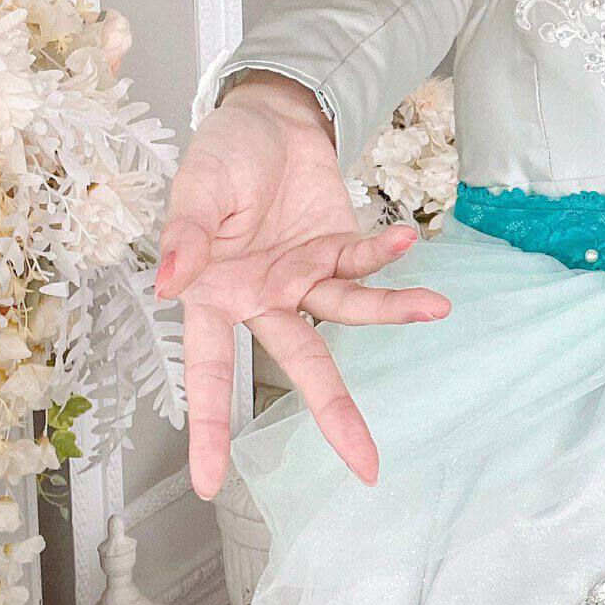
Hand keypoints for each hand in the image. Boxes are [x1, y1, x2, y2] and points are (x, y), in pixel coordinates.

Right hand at [159, 73, 451, 500]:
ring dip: (393, 311)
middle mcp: (266, 300)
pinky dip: (387, 252)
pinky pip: (367, 260)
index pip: (208, 373)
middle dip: (334, 414)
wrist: (268, 118)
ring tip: (435, 308)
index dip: (209, 428)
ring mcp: (309, 277)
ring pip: (351, 312)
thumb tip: (169, 282)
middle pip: (302, 365)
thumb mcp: (194, 191)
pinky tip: (406, 237)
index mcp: (217, 298)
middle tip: (368, 467)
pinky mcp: (342, 247)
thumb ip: (184, 237)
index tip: (208, 486)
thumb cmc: (222, 160)